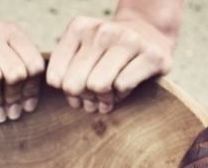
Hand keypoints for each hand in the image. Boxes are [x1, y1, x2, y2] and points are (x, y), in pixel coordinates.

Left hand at [46, 3, 178, 113]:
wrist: (150, 32)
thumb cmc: (109, 52)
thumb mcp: (82, 52)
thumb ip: (66, 72)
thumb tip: (74, 100)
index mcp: (79, 28)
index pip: (55, 78)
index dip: (67, 92)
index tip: (80, 88)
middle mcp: (102, 30)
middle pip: (74, 85)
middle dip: (85, 97)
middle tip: (96, 94)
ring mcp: (128, 40)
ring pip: (98, 86)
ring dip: (104, 97)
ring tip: (111, 92)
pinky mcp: (151, 55)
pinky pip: (122, 86)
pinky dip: (122, 94)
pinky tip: (127, 86)